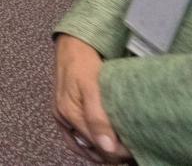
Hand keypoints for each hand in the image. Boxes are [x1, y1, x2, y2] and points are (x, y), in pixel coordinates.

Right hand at [53, 34, 132, 162]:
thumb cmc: (82, 61)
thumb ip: (97, 117)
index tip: (134, 150)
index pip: (96, 146)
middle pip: (88, 148)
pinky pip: (77, 135)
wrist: (72, 44)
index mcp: (68, 113)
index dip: (116, 152)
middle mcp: (62, 118)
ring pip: (82, 144)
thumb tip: (107, 148)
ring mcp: (61, 115)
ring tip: (119, 149)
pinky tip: (102, 141)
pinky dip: (90, 142)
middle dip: (108, 153)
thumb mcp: (92, 87)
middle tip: (129, 152)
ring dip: (100, 150)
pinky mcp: (64, 110)